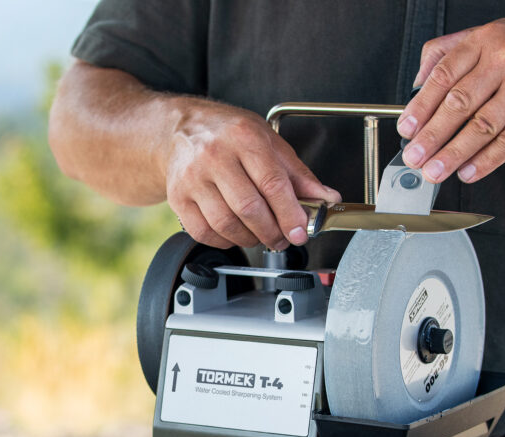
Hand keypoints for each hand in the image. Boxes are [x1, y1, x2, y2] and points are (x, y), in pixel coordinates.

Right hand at [163, 98, 340, 248]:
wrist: (181, 128)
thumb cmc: (228, 133)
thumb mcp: (269, 142)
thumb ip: (298, 174)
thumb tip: (327, 198)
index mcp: (244, 138)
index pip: (272, 184)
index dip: (290, 214)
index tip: (299, 231)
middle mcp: (215, 156)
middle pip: (249, 208)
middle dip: (272, 232)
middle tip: (281, 238)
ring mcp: (192, 178)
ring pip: (226, 224)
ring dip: (250, 239)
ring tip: (260, 235)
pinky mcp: (178, 197)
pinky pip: (204, 232)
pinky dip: (225, 241)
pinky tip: (236, 233)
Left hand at [396, 18, 504, 183]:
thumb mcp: (494, 34)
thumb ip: (451, 50)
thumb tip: (417, 80)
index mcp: (487, 38)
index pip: (444, 75)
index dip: (421, 106)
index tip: (406, 128)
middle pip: (459, 103)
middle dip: (431, 136)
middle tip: (413, 157)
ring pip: (482, 126)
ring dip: (453, 154)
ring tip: (434, 171)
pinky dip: (486, 161)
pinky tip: (468, 172)